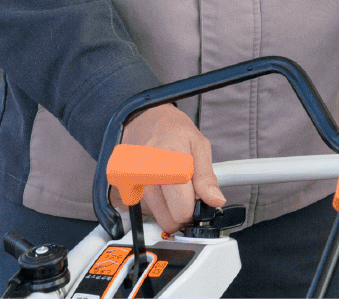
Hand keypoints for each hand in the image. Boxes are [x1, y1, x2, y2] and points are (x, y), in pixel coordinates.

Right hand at [120, 103, 226, 232]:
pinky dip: (155, 203)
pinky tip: (159, 184)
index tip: (199, 202)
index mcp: (169, 165)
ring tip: (172, 184)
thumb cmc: (171, 130)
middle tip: (187, 194)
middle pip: (168, 220)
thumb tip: (215, 201)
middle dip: (182, 212)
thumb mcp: (199, 145)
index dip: (195, 210)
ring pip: (156, 217)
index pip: (182, 210)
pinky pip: (144, 209)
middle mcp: (146, 176)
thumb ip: (207, 177)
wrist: (142, 118)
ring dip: (168, 208)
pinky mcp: (123, 188)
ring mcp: (132, 183)